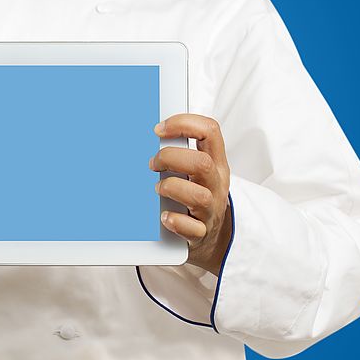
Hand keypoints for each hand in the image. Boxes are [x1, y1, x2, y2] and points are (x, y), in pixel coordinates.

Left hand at [149, 114, 231, 275]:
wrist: (213, 236)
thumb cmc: (197, 195)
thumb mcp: (196, 171)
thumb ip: (180, 152)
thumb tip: (143, 137)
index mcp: (215, 162)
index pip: (210, 131)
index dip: (184, 124)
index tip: (159, 130)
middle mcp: (216, 183)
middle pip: (202, 163)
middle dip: (171, 158)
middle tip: (153, 164)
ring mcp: (210, 209)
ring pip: (198, 196)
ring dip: (171, 188)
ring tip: (158, 189)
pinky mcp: (201, 232)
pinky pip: (192, 229)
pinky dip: (175, 221)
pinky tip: (164, 216)